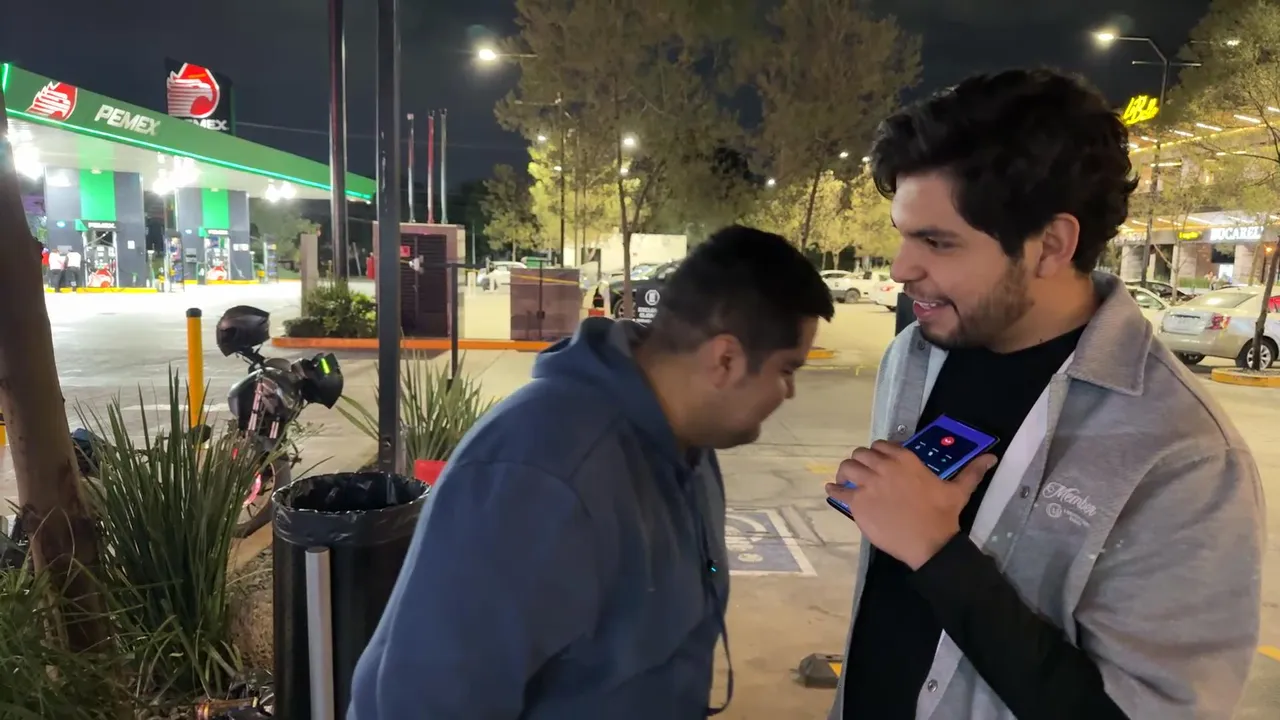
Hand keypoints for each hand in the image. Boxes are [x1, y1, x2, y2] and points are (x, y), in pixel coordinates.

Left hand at [826, 441, 996, 569]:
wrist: (929, 542)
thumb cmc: (942, 515)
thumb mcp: (958, 490)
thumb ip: (972, 471)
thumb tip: (991, 458)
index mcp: (905, 459)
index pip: (881, 446)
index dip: (877, 454)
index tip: (878, 463)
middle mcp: (883, 466)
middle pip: (861, 454)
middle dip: (860, 461)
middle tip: (861, 473)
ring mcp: (868, 484)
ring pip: (847, 467)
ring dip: (845, 472)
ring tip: (846, 481)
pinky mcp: (857, 503)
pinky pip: (839, 491)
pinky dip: (834, 489)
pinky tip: (832, 490)